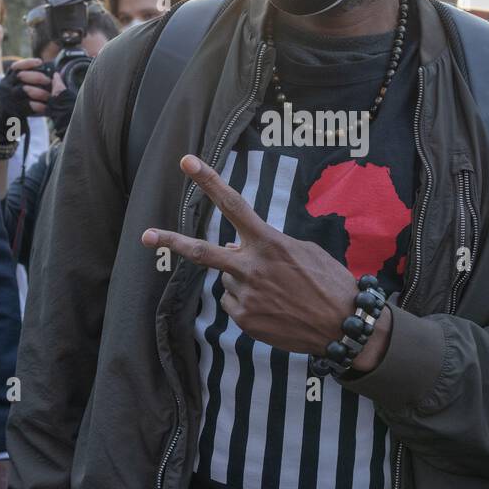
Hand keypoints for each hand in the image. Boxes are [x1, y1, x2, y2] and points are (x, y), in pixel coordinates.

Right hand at [0, 59, 50, 147]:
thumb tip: (54, 74)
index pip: (16, 67)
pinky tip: (46, 107)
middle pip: (21, 76)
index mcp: (7, 79)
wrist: (4, 122)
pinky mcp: (13, 110)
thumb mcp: (18, 89)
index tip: (40, 62)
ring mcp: (8, 98)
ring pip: (24, 90)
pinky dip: (38, 106)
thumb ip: (29, 81)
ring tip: (49, 95)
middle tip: (48, 80)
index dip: (27, 63)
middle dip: (36, 76)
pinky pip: (27, 106)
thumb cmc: (17, 102)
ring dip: (39, 92)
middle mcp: (6, 86)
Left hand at [141, 155, 389, 370]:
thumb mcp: (304, 252)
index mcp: (269, 243)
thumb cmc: (328, 282)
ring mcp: (246, 296)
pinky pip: (235, 304)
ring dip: (245, 281)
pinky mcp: (245, 319)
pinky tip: (275, 309)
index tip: (187, 162)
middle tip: (145, 235)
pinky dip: (249, 304)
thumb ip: (267, 245)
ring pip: (229, 280)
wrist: (342, 326)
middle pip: (202, 252)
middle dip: (171, 241)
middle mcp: (251, 268)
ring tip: (278, 292)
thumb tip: (234, 248)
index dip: (208, 180)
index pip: (233, 205)